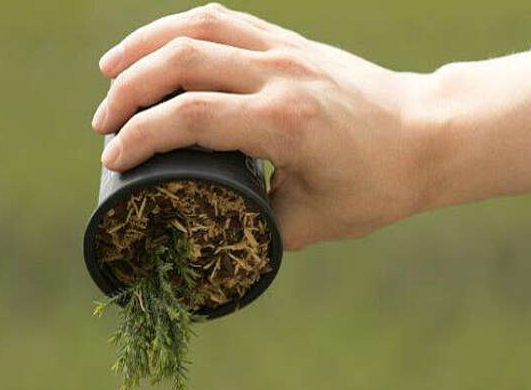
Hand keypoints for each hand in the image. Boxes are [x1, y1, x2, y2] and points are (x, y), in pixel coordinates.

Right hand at [92, 3, 432, 249]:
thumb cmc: (380, 183)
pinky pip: (225, 19)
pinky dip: (182, 29)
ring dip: (144, 46)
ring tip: (109, 72)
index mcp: (286, 123)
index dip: (141, 136)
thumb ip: (260, 225)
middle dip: (128, 91)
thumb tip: (218, 227)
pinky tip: (160, 47)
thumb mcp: (316, 221)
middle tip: (103, 124)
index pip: (191, 117)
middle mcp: (281, 75)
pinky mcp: (291, 41)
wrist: (427, 135)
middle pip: (181, 62)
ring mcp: (286, 50)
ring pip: (197, 28)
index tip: (113, 158)